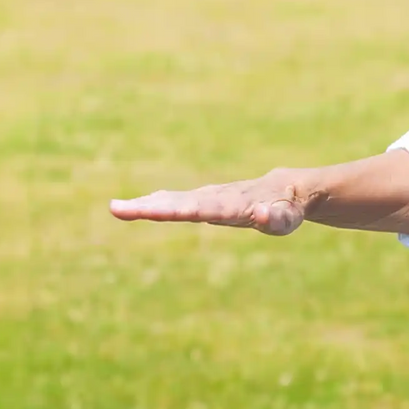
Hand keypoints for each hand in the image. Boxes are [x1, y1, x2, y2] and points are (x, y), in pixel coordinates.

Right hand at [108, 169, 315, 236]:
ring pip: (176, 200)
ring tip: (118, 207)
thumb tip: (263, 214)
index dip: (177, 210)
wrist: (291, 189)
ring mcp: (211, 197)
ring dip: (148, 204)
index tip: (153, 210)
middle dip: (150, 207)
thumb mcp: (289, 218)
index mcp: (233, 205)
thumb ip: (276, 218)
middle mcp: (217, 198)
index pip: (201, 209)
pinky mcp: (209, 199)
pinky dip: (160, 202)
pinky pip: (180, 200)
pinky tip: (143, 204)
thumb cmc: (290, 209)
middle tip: (117, 208)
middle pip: (180, 203)